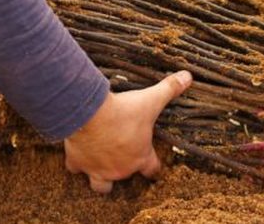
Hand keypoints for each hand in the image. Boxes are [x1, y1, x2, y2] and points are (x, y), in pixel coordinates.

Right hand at [64, 70, 192, 192]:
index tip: (153, 164)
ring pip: (100, 185)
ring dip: (101, 176)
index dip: (153, 166)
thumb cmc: (123, 110)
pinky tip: (77, 152)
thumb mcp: (151, 99)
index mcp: (140, 157)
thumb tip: (188, 77)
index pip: (152, 170)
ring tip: (101, 165)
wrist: (89, 114)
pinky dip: (77, 162)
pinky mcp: (78, 162)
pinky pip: (75, 168)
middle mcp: (119, 169)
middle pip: (125, 177)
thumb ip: (170, 89)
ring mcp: (97, 169)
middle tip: (124, 156)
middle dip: (125, 169)